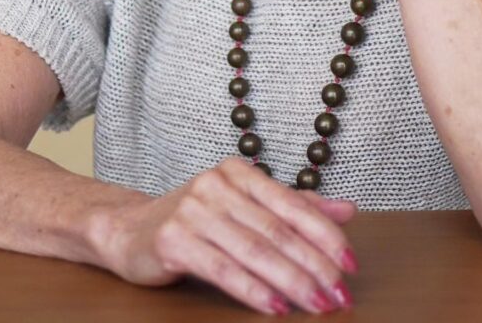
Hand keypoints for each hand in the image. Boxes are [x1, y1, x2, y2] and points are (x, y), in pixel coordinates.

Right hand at [89, 156, 357, 314]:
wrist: (130, 229)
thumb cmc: (196, 220)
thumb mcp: (245, 207)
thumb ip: (294, 208)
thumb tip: (348, 210)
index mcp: (239, 173)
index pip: (292, 205)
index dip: (325, 236)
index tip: (351, 265)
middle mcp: (217, 185)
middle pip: (277, 231)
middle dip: (314, 266)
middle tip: (340, 295)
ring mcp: (194, 210)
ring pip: (254, 250)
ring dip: (291, 281)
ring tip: (316, 305)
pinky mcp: (175, 239)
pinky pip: (223, 268)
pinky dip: (252, 290)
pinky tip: (275, 307)